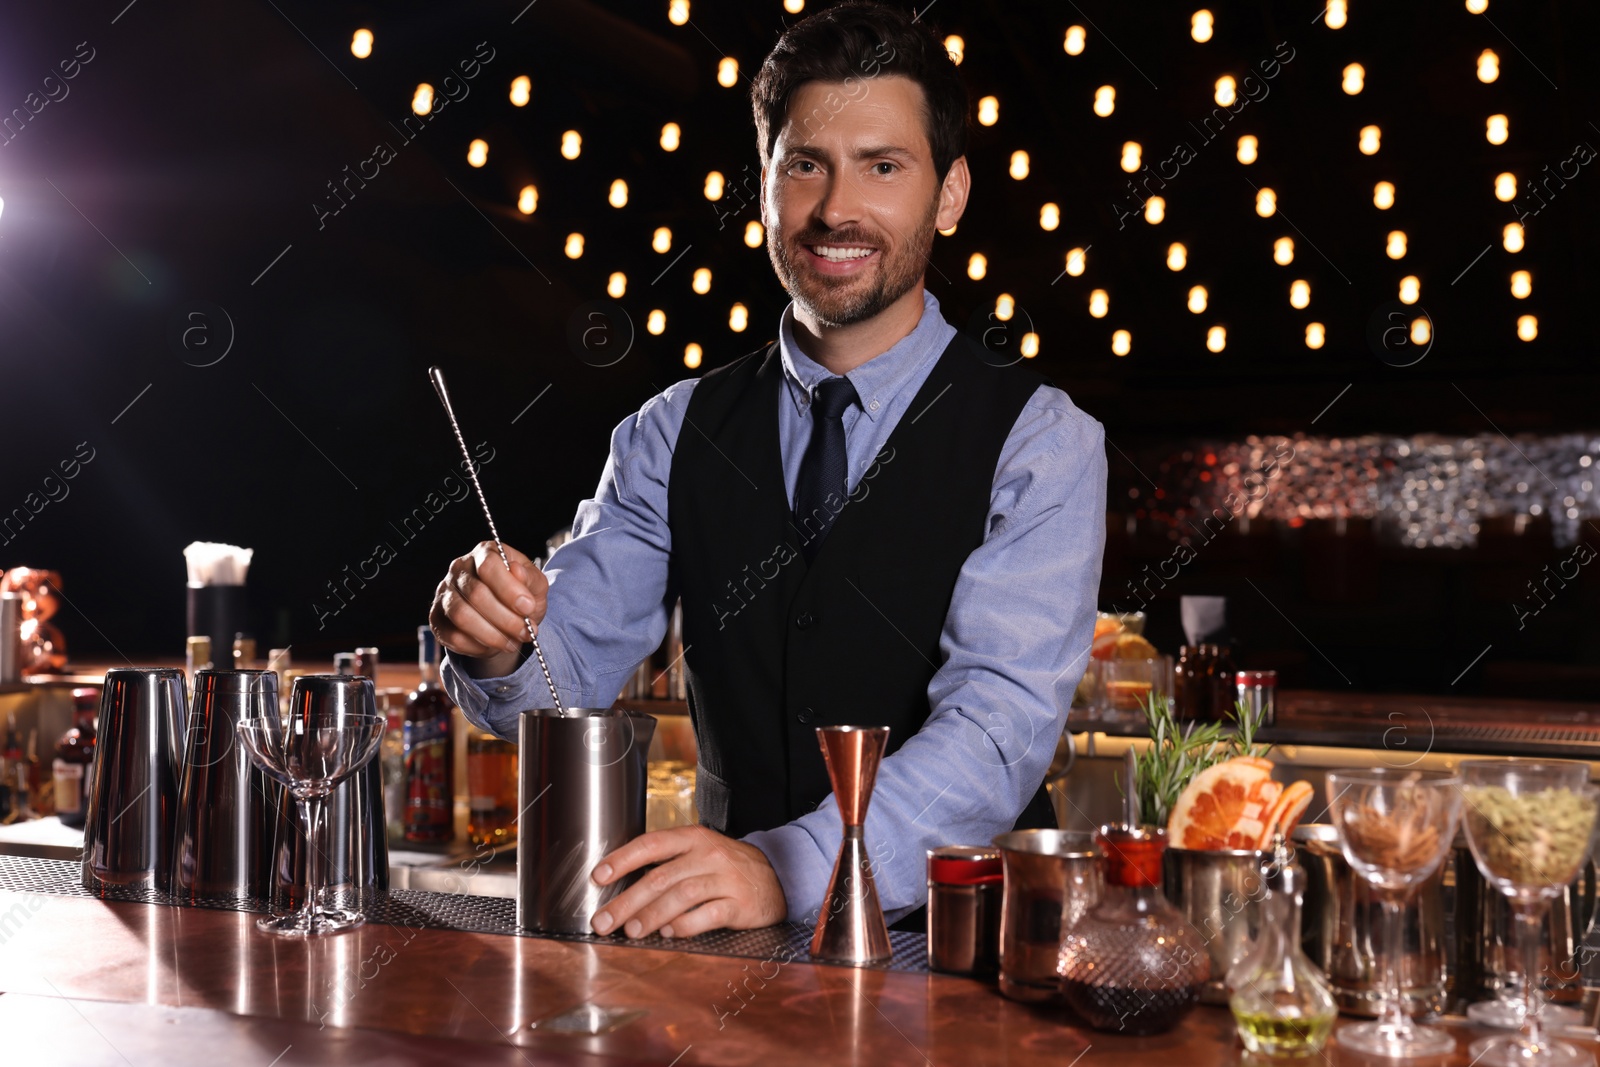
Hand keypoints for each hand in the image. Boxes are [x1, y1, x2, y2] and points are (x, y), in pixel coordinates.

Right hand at [429, 541, 545, 677]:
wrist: (505, 616)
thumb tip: (517, 571)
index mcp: (484, 553)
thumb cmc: (519, 596)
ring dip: (492, 635)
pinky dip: (477, 646)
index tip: (528, 607)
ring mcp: (445, 593)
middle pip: (476, 594)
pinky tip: (493, 647)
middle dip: (506, 618)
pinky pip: (453, 636)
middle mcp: (459, 569)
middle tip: (526, 631)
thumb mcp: (534, 585)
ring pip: (462, 617)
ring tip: (512, 642)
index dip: (509, 589)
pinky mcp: (437, 618)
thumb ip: (530, 578)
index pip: (489, 565)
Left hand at [590, 827, 787, 938]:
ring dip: (652, 915)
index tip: (598, 877)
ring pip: (681, 895)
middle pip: (660, 876)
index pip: (651, 844)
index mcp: (692, 838)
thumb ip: (666, 865)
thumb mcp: (699, 853)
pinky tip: (669, 933)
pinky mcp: (740, 903)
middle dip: (627, 901)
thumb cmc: (726, 868)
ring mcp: (725, 878)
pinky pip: (708, 914)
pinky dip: (686, 925)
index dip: (622, 860)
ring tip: (632, 931)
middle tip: (604, 921)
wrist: (777, 876)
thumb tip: (622, 888)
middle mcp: (708, 854)